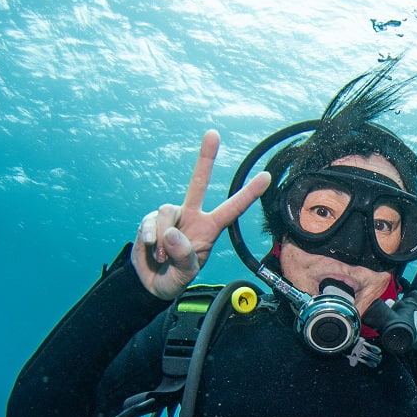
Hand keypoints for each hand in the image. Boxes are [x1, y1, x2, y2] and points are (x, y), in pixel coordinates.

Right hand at [132, 130, 270, 299]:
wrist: (150, 283)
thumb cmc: (175, 278)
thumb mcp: (184, 275)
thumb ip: (183, 257)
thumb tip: (171, 233)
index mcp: (209, 228)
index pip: (232, 209)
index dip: (249, 193)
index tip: (267, 176)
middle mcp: (191, 216)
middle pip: (198, 182)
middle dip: (206, 157)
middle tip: (213, 133)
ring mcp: (170, 216)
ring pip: (166, 211)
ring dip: (164, 238)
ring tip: (163, 258)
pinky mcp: (150, 220)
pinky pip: (150, 222)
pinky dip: (150, 238)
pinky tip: (152, 251)